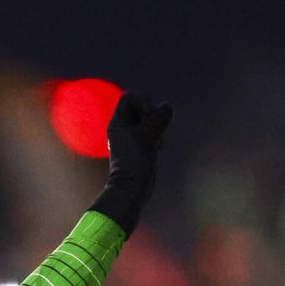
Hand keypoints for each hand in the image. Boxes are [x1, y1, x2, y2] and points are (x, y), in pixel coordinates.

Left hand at [88, 92, 173, 236]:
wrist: (133, 188)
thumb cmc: (135, 161)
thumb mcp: (148, 134)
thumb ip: (158, 117)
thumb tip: (167, 107)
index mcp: (117, 123)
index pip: (130, 97)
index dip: (143, 100)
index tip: (148, 115)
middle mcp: (123, 129)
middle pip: (142, 107)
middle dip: (153, 115)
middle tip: (154, 128)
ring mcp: (133, 138)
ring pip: (150, 121)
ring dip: (158, 127)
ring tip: (156, 141)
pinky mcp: (142, 147)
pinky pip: (154, 133)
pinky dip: (159, 137)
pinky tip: (158, 148)